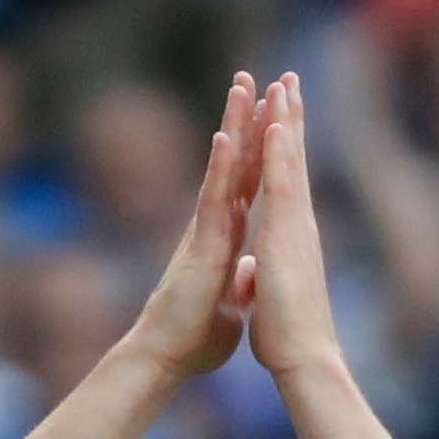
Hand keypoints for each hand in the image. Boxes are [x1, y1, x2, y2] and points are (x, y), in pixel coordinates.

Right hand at [123, 74, 262, 386]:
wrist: (168, 360)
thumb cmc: (194, 339)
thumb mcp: (229, 305)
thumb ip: (238, 283)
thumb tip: (247, 273)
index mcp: (225, 239)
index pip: (248, 185)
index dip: (260, 150)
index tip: (271, 115)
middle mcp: (214, 226)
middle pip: (237, 164)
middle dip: (246, 120)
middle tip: (253, 78)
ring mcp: (205, 231)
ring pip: (224, 169)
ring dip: (233, 125)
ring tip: (242, 86)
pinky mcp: (200, 244)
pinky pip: (212, 197)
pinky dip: (221, 166)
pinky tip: (227, 134)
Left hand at [244, 76, 346, 381]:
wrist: (303, 358)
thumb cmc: (288, 335)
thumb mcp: (271, 294)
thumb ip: (266, 275)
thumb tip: (260, 271)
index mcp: (291, 237)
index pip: (286, 182)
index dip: (284, 146)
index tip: (280, 113)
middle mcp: (299, 224)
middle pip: (294, 160)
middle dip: (291, 118)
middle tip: (288, 78)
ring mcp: (297, 227)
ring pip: (291, 162)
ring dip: (287, 121)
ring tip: (283, 83)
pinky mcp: (287, 236)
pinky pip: (283, 186)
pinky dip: (280, 154)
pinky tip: (276, 124)